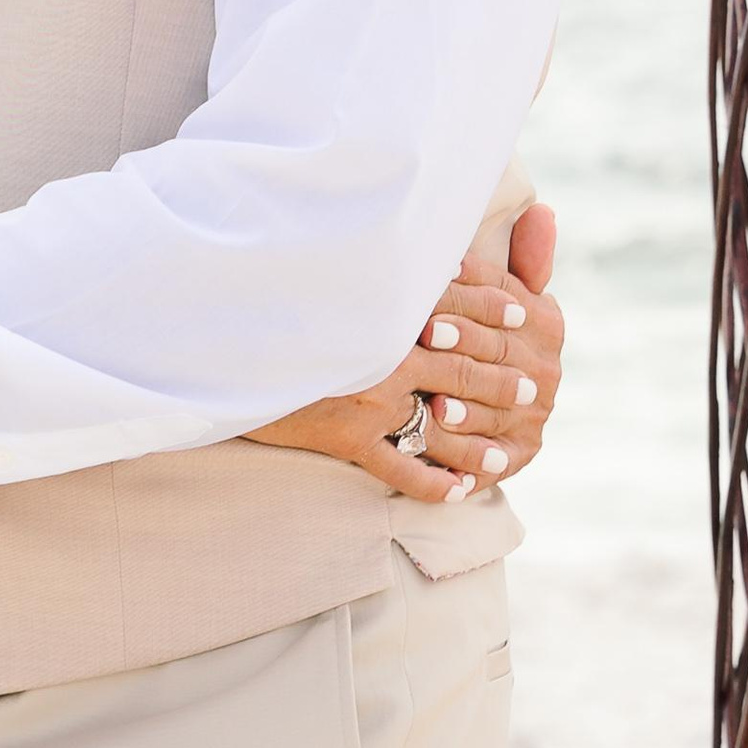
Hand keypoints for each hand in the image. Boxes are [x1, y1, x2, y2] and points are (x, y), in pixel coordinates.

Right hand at [250, 203, 565, 502]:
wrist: (215, 344)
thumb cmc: (265, 304)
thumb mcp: (320, 272)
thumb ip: (370, 265)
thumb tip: (410, 253)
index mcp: (384, 304)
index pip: (456, 302)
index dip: (493, 307)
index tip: (520, 313)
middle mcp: (386, 349)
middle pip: (463, 366)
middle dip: (501, 378)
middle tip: (532, 388)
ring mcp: (369, 396)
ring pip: (444, 423)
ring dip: (479, 442)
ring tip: (506, 456)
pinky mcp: (347, 436)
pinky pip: (402, 469)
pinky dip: (434, 484)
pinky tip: (457, 493)